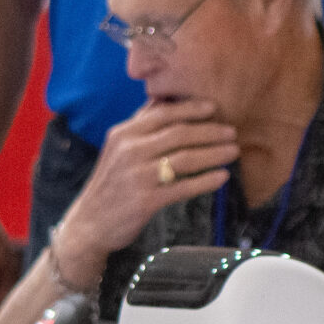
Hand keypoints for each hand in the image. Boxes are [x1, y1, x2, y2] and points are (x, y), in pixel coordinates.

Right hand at [50, 99, 237, 283]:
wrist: (89, 224)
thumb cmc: (110, 183)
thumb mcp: (118, 148)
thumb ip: (140, 124)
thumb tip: (163, 99)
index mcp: (123, 133)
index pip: (163, 114)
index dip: (191, 109)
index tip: (214, 107)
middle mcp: (129, 150)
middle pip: (178, 134)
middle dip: (210, 131)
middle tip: (232, 131)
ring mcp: (137, 176)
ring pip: (185, 159)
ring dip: (214, 154)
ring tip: (234, 151)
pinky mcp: (145, 200)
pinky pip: (183, 187)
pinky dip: (205, 181)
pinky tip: (221, 177)